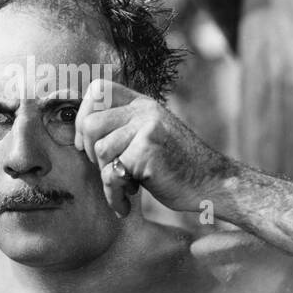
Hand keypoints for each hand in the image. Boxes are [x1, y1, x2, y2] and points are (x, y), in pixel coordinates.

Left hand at [74, 79, 230, 216]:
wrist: (213, 183)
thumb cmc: (178, 166)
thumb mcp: (150, 135)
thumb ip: (124, 127)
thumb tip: (79, 131)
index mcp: (143, 103)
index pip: (98, 90)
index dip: (83, 115)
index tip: (86, 143)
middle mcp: (145, 110)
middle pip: (91, 123)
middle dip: (90, 152)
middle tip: (107, 169)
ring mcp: (148, 128)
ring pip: (101, 151)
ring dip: (107, 178)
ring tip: (126, 186)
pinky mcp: (148, 151)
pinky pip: (112, 174)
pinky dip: (115, 195)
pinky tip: (127, 202)